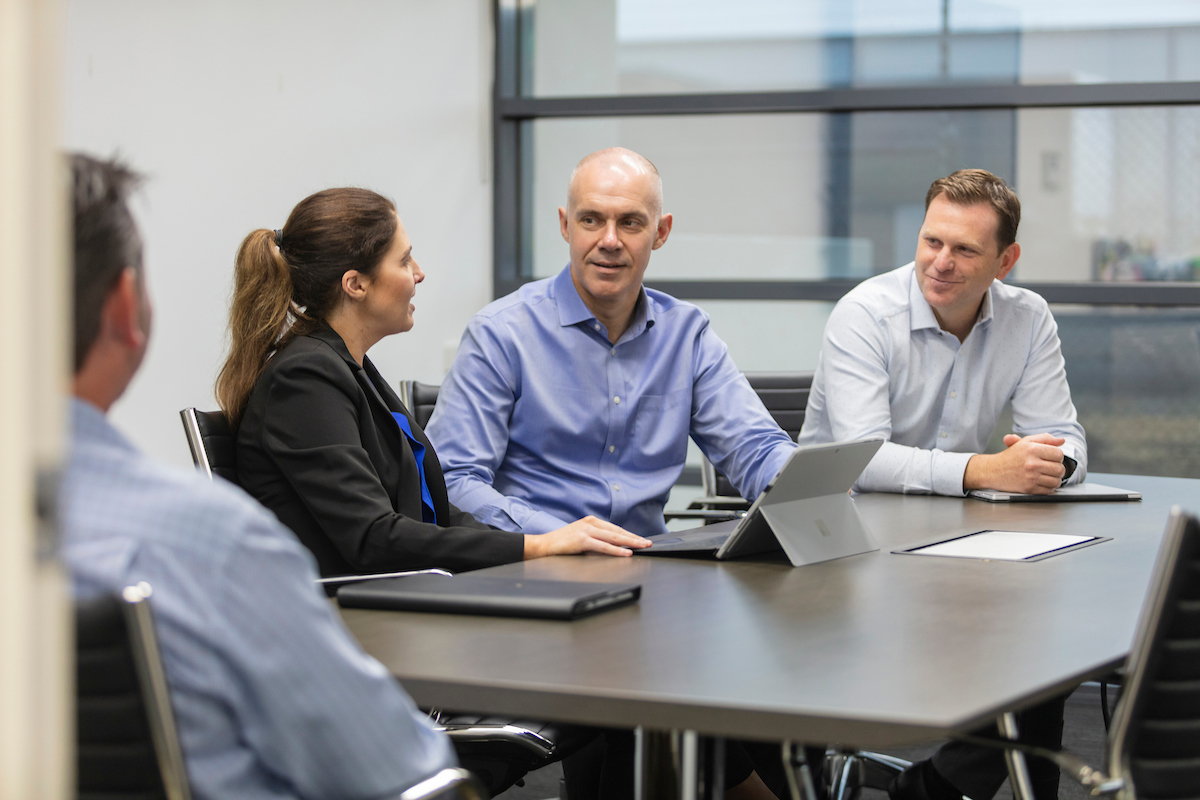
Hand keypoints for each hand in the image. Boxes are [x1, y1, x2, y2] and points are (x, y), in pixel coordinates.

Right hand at [523, 516, 651, 558]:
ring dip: (630, 542)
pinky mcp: (582, 540)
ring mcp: (586, 530)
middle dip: (634, 537)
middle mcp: (590, 523)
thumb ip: (595, 539)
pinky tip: (626, 552)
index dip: (629, 534)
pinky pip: (604, 546)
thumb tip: (613, 547)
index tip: (641, 539)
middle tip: (648, 543)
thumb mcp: (581, 537)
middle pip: (618, 531)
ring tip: (642, 546)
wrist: (543, 545)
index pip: (615, 528)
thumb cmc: (562, 543)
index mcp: (591, 521)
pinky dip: (617, 550)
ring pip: (614, 537)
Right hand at [963, 433, 1065, 493]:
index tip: (1052, 458)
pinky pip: (1049, 490)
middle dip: (1058, 469)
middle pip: (1060, 468)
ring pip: (1056, 481)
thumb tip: (1061, 440)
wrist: (993, 470)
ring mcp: (1031, 477)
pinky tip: (1042, 482)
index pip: (1059, 454)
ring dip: (1055, 479)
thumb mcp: (1026, 442)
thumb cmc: (1010, 456)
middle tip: (1051, 468)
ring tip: (1048, 476)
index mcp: (1032, 449)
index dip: (1058, 456)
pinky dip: (1049, 488)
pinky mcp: (1029, 488)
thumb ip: (1045, 439)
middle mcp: (1032, 463)